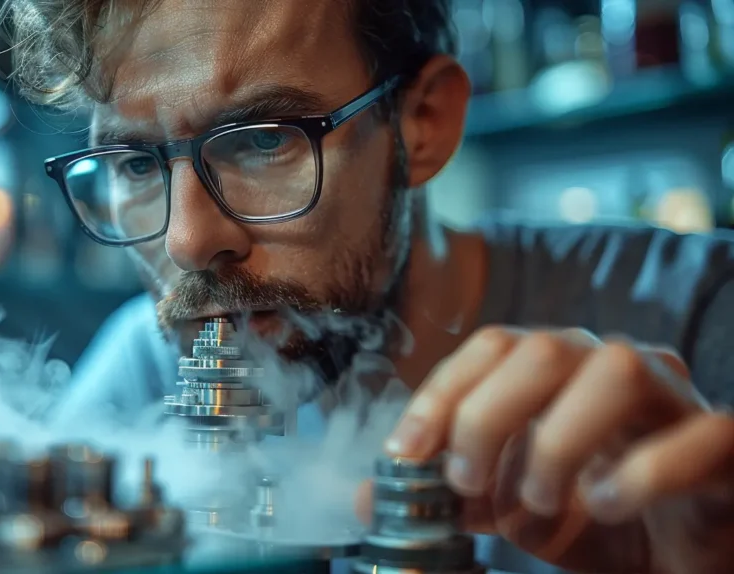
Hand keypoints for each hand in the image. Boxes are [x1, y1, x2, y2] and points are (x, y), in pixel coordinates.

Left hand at [357, 327, 733, 573]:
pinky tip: (604, 506)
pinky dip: (642, 473)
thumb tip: (366, 494)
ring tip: (537, 498)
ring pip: (618, 370)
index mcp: (559, 371)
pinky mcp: (727, 445)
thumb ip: (447, 492)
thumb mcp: (506, 507)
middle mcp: (615, 367)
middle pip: (545, 348)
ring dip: (558, 439)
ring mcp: (678, 400)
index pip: (491, 346)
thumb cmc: (593, 520)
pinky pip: (700, 435)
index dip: (441, 392)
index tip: (405, 453)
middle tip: (464, 483)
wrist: (675, 558)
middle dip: (487, 415)